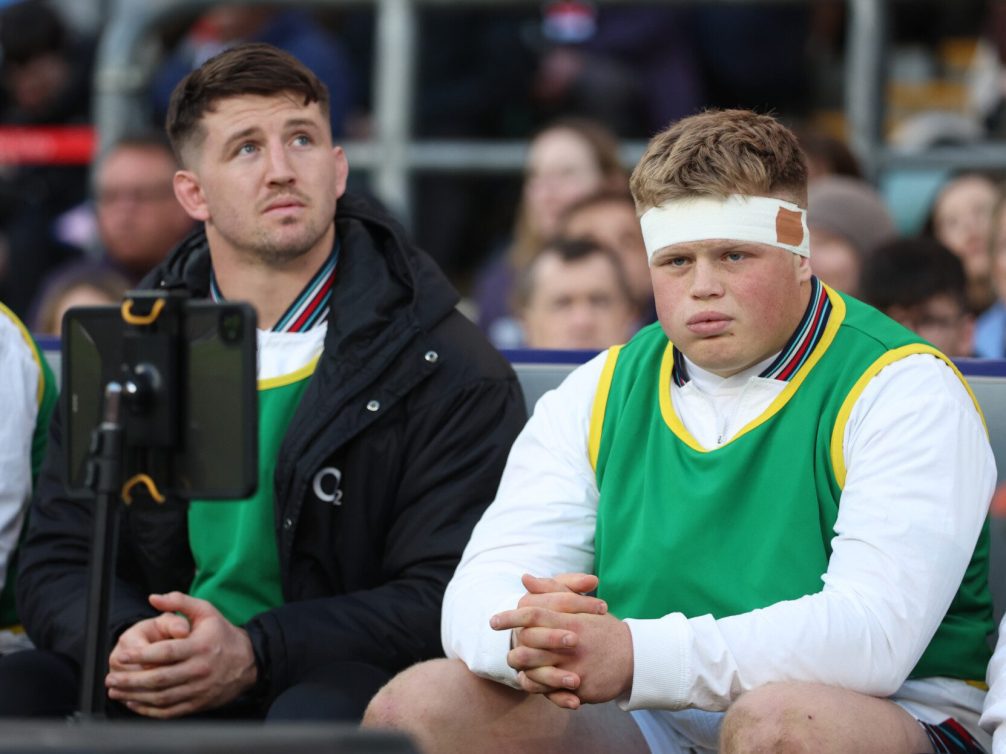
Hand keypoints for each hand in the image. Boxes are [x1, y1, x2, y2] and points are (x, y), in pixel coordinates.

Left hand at [105, 592, 257, 718]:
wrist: (248, 662)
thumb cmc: (222, 634)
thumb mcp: (206, 611)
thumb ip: (179, 602)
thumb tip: (153, 598)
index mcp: (200, 646)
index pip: (166, 652)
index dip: (141, 655)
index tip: (121, 655)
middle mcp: (200, 669)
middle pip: (159, 678)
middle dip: (131, 679)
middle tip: (111, 677)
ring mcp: (199, 689)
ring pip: (161, 697)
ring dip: (135, 695)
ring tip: (116, 690)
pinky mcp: (198, 704)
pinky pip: (169, 711)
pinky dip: (148, 710)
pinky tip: (134, 702)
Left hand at [491, 577, 631, 709]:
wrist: (635, 657)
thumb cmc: (602, 628)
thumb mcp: (581, 606)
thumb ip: (552, 591)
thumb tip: (525, 579)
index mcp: (569, 620)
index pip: (533, 614)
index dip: (511, 616)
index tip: (493, 621)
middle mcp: (570, 643)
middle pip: (529, 644)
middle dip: (514, 648)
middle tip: (509, 651)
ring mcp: (575, 666)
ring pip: (535, 671)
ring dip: (523, 669)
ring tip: (519, 667)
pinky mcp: (581, 687)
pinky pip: (551, 692)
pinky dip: (539, 688)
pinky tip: (534, 682)